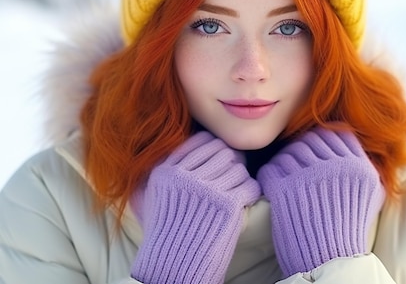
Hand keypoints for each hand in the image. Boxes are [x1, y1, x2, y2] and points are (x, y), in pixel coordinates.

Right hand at [130, 131, 260, 283]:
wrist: (174, 265)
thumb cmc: (166, 232)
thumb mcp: (154, 196)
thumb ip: (168, 169)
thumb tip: (193, 147)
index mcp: (167, 171)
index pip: (201, 141)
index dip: (215, 147)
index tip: (218, 158)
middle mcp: (185, 176)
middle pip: (222, 150)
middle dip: (231, 160)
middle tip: (233, 173)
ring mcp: (206, 189)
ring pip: (238, 167)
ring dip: (241, 179)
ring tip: (236, 191)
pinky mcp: (226, 204)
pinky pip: (250, 185)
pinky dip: (251, 192)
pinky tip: (243, 202)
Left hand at [257, 127, 384, 276]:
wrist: (329, 262)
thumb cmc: (349, 230)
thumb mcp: (371, 195)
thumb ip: (365, 165)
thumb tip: (350, 138)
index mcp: (358, 166)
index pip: (335, 132)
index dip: (322, 139)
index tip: (315, 152)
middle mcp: (336, 167)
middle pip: (310, 139)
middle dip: (301, 149)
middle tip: (296, 165)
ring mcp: (310, 176)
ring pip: (289, 151)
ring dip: (284, 163)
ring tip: (285, 178)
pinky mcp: (286, 188)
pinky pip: (270, 168)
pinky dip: (268, 176)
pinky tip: (273, 188)